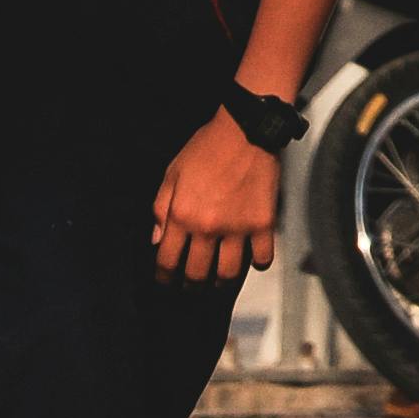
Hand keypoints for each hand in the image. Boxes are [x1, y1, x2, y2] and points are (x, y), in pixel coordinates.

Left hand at [153, 114, 281, 279]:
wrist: (245, 130)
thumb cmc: (207, 148)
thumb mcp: (172, 173)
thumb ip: (160, 208)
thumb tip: (156, 239)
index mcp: (182, 215)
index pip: (167, 260)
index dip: (164, 277)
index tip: (166, 281)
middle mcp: (208, 227)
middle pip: (197, 274)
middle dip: (190, 286)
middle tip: (191, 287)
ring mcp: (237, 228)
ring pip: (228, 274)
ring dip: (221, 283)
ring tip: (219, 281)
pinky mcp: (262, 223)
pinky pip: (262, 257)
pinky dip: (258, 264)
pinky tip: (254, 262)